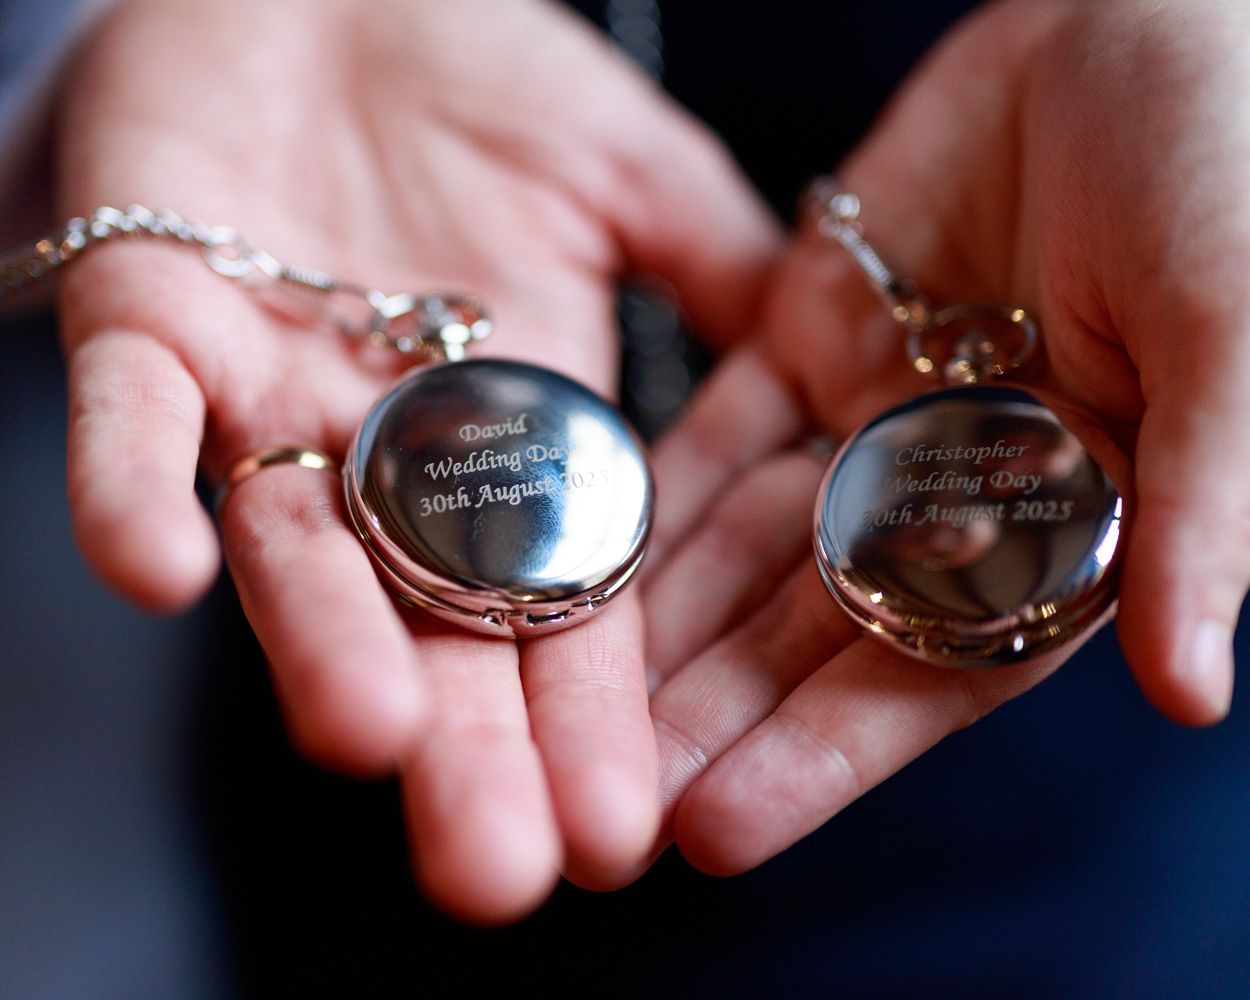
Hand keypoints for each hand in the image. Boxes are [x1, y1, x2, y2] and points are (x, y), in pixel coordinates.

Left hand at [54, 0, 778, 920]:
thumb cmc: (484, 64)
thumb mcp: (628, 169)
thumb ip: (716, 264)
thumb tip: (839, 346)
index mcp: (518, 419)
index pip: (564, 596)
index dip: (593, 709)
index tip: (633, 818)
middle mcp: (396, 444)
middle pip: (431, 622)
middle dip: (466, 746)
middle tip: (502, 869)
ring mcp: (270, 387)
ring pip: (294, 553)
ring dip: (325, 650)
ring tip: (374, 746)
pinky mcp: (148, 315)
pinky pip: (131, 423)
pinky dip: (135, 494)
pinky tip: (163, 572)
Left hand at [639, 0, 1249, 876]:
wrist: (1149, 14)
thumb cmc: (1228, 161)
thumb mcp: (1230, 330)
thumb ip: (1205, 505)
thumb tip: (1194, 687)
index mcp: (1064, 514)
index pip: (932, 669)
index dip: (827, 754)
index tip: (722, 829)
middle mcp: (956, 485)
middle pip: (814, 626)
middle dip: (715, 710)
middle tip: (610, 799)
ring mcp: (873, 410)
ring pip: (748, 538)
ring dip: (664, 622)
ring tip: (565, 704)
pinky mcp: (810, 329)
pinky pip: (717, 424)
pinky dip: (656, 491)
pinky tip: (580, 557)